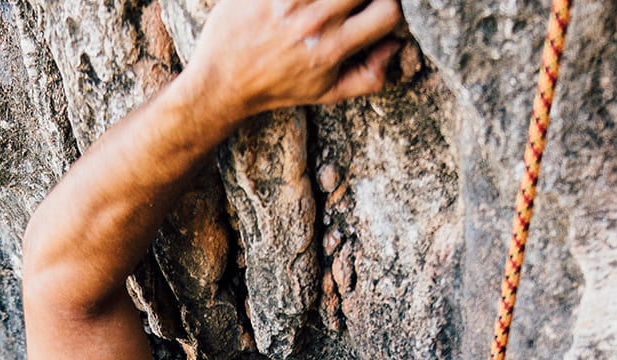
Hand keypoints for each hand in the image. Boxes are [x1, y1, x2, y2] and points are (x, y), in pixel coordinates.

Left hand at [180, 0, 403, 125]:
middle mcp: (313, 22)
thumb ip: (370, 77)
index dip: (392, 8)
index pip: (388, 12)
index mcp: (332, 48)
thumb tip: (394, 46)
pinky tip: (300, 2)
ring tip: (330, 3)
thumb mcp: (327, 93)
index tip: (378, 10)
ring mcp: (289, 1)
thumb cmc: (278, 86)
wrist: (222, 80)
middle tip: (354, 3)